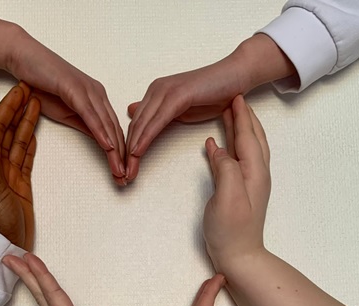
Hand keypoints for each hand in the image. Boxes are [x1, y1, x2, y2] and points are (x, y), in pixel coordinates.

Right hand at [0, 19, 125, 185]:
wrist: (23, 58)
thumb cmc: (42, 85)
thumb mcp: (67, 113)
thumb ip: (85, 126)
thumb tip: (101, 142)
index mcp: (97, 99)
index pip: (113, 130)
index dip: (120, 154)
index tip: (122, 173)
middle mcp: (97, 94)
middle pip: (114, 130)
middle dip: (121, 157)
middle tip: (125, 178)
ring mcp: (88, 90)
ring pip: (106, 124)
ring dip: (114, 150)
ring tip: (119, 169)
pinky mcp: (75, 88)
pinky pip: (91, 114)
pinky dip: (100, 131)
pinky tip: (108, 147)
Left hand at [0, 83, 39, 250]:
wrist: (3, 246)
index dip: (6, 108)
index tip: (18, 91)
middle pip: (7, 131)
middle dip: (17, 110)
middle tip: (30, 90)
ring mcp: (9, 176)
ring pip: (18, 143)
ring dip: (25, 124)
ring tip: (36, 105)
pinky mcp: (21, 186)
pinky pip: (25, 160)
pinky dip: (29, 145)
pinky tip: (33, 134)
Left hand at [3, 253, 131, 305]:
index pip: (54, 297)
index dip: (42, 276)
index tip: (27, 257)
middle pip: (42, 297)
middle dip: (27, 275)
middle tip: (10, 255)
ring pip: (43, 302)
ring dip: (32, 282)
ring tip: (21, 266)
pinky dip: (42, 294)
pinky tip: (42, 291)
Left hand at [125, 34, 292, 181]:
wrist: (235, 76)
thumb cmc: (213, 94)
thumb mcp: (181, 109)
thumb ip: (160, 115)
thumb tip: (135, 113)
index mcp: (155, 94)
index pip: (136, 124)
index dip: (127, 147)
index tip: (125, 168)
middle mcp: (156, 90)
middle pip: (134, 126)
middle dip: (126, 153)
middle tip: (122, 175)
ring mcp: (165, 91)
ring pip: (142, 124)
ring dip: (133, 150)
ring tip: (128, 170)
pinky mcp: (176, 95)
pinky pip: (156, 121)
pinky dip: (146, 138)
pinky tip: (138, 152)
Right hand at [203, 95, 270, 270]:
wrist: (239, 256)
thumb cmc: (232, 231)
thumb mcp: (227, 197)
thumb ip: (225, 168)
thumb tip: (218, 148)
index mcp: (254, 172)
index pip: (248, 136)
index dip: (241, 116)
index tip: (235, 96)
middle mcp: (256, 174)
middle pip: (253, 138)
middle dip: (245, 117)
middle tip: (236, 98)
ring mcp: (250, 183)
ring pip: (248, 147)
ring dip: (241, 129)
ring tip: (231, 114)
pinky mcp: (241, 191)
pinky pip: (238, 159)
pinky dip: (232, 146)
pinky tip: (220, 145)